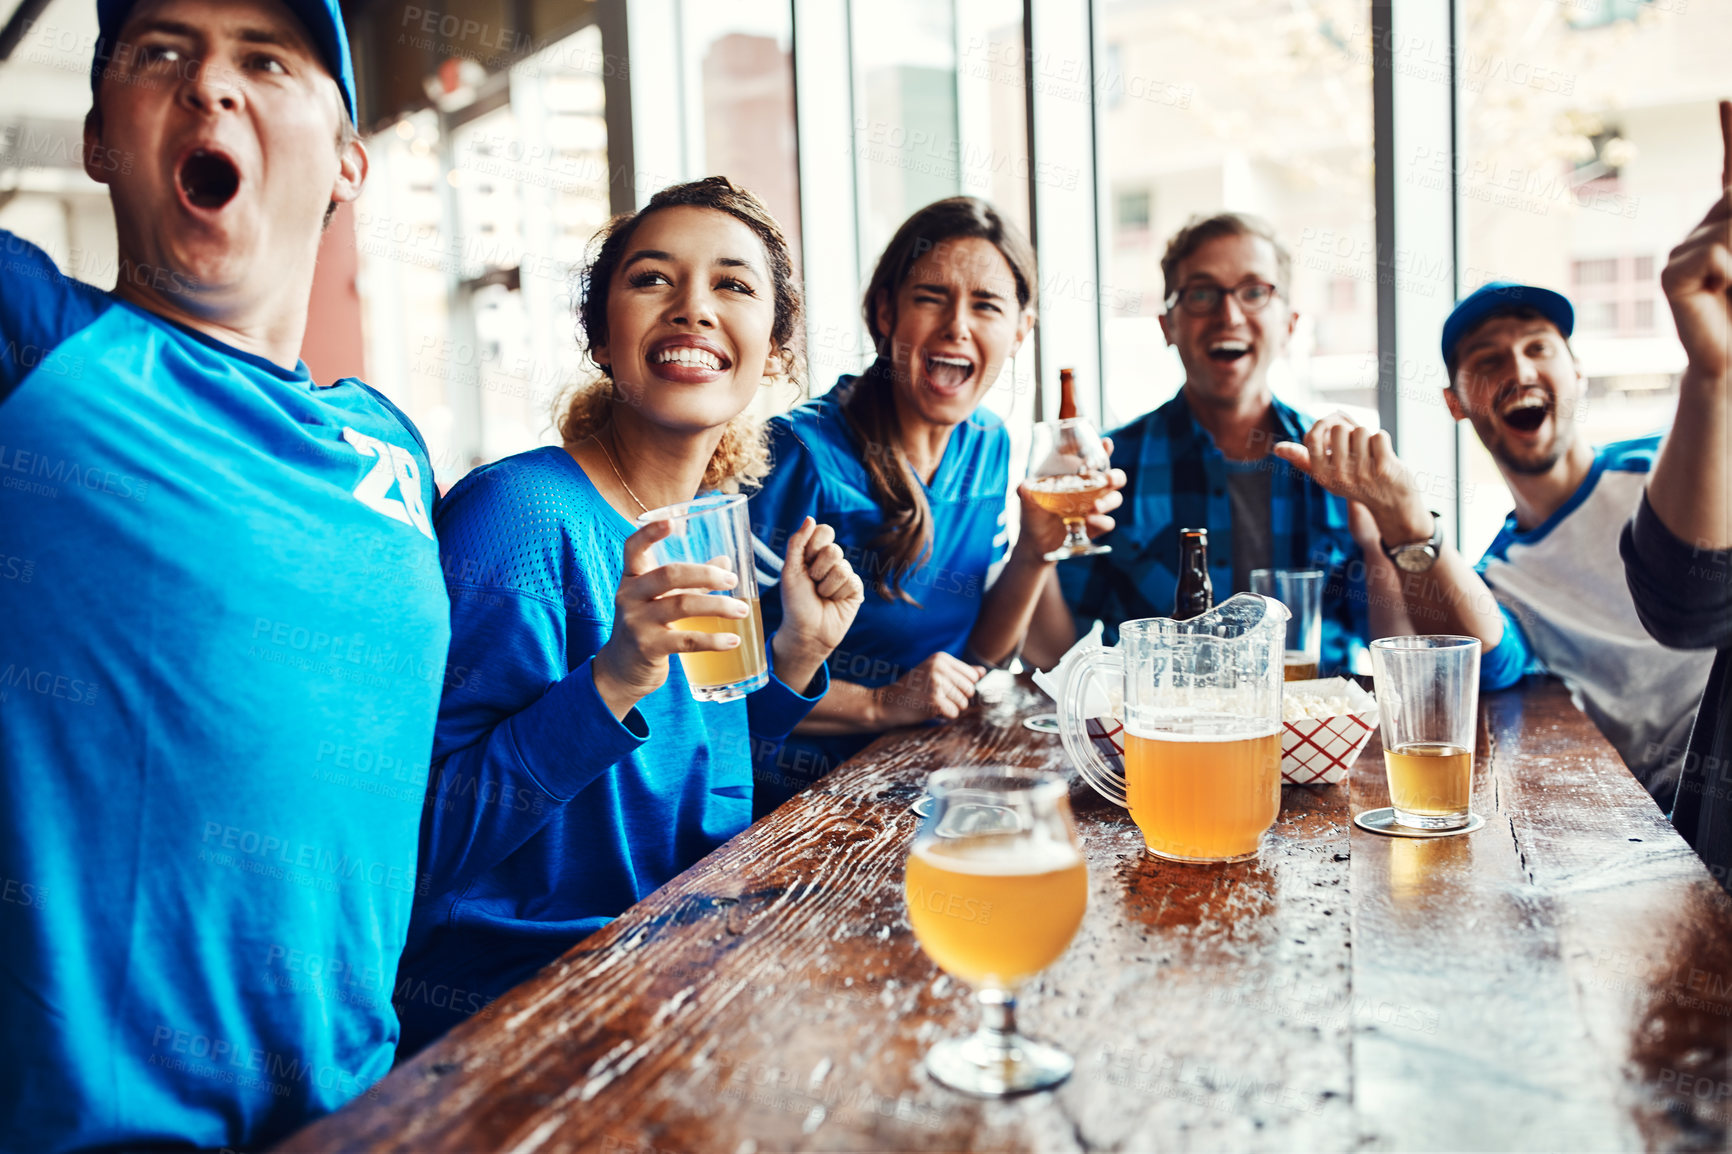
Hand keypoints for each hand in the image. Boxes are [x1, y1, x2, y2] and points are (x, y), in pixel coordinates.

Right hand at [593, 520, 747, 716]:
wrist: (621, 670)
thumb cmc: (646, 627)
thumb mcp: (659, 600)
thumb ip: (689, 581)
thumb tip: (726, 561)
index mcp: (632, 578)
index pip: (633, 548)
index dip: (649, 532)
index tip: (672, 521)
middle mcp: (630, 596)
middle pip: (670, 574)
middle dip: (706, 574)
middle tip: (733, 579)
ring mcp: (637, 622)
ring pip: (683, 605)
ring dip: (719, 606)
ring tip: (743, 610)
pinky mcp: (648, 648)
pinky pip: (687, 641)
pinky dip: (714, 640)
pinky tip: (733, 640)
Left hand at [774, 516, 864, 660]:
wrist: (806, 631)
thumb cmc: (795, 602)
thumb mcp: (790, 570)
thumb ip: (798, 543)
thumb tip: (810, 518)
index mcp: (814, 553)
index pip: (824, 531)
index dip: (814, 545)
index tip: (805, 560)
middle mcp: (830, 562)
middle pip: (833, 549)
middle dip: (818, 570)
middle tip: (812, 583)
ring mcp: (844, 575)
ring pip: (842, 567)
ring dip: (826, 585)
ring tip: (821, 596)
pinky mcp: (855, 589)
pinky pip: (851, 581)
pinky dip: (837, 594)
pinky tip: (833, 602)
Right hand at [874, 652, 984, 727]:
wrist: (888, 702)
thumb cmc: (913, 689)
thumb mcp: (935, 674)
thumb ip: (960, 672)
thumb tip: (983, 671)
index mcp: (941, 658)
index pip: (972, 676)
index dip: (962, 687)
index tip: (944, 688)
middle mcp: (939, 667)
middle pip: (970, 690)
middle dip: (958, 699)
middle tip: (938, 698)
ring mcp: (936, 682)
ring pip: (963, 703)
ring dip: (951, 708)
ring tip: (933, 703)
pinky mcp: (934, 699)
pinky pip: (954, 713)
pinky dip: (945, 716)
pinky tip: (930, 710)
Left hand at [1014, 437, 1126, 561]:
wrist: (1036, 544)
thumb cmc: (1033, 515)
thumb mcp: (1028, 500)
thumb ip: (1026, 491)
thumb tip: (1024, 485)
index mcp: (1076, 478)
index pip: (1094, 460)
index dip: (1104, 450)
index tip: (1106, 443)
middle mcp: (1089, 490)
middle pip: (1114, 478)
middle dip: (1116, 477)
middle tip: (1109, 479)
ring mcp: (1094, 508)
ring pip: (1114, 499)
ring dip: (1109, 501)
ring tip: (1095, 507)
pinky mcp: (1095, 526)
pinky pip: (1107, 523)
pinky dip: (1102, 521)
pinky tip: (1089, 521)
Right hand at [1272, 414, 1433, 545]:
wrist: (1393, 507)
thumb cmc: (1358, 484)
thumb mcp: (1327, 476)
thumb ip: (1303, 459)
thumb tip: (1276, 448)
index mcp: (1322, 475)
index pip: (1312, 437)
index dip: (1324, 425)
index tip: (1335, 427)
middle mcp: (1339, 476)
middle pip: (1339, 429)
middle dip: (1350, 432)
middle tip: (1359, 449)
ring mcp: (1361, 473)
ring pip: (1361, 430)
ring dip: (1368, 438)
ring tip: (1372, 455)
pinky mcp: (1384, 468)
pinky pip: (1379, 436)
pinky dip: (1384, 441)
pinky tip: (1385, 457)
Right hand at [1660, 99, 1730, 384]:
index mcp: (1730, 226)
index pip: (1731, 171)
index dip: (1730, 131)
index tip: (1724, 98)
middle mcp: (1704, 232)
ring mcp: (1682, 252)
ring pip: (1731, 229)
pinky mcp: (1670, 274)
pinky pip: (1713, 255)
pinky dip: (1728, 273)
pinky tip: (1717, 296)